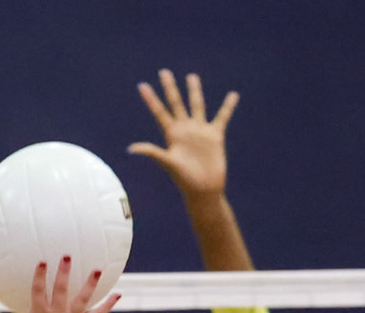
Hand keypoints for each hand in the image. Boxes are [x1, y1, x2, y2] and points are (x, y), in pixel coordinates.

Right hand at [0, 257, 117, 312]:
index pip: (39, 292)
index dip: (40, 276)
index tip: (43, 260)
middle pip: (62, 292)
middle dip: (65, 274)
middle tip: (68, 256)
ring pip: (83, 301)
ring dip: (91, 285)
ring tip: (98, 269)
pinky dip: (108, 305)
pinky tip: (119, 293)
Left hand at [127, 70, 238, 197]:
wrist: (204, 189)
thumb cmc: (185, 180)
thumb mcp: (168, 163)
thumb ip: (152, 152)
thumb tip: (131, 149)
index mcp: (172, 134)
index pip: (159, 112)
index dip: (150, 99)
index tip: (142, 85)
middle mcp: (185, 130)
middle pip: (176, 103)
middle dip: (170, 88)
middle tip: (164, 72)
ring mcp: (200, 131)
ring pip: (197, 105)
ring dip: (194, 91)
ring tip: (191, 76)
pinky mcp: (215, 136)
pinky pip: (222, 117)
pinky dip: (228, 106)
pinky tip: (233, 95)